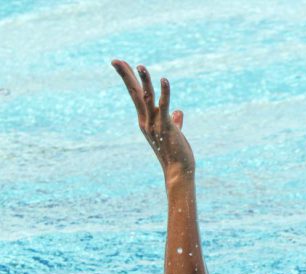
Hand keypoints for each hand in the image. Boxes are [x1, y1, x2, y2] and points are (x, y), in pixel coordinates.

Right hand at [112, 59, 194, 180]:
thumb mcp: (173, 133)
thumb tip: (178, 112)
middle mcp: (146, 121)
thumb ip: (174, 121)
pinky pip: (164, 106)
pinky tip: (164, 80)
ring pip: (147, 98)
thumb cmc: (176, 153)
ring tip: (140, 65)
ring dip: (144, 81)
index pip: (135, 96)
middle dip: (126, 76)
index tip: (122, 64)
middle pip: (134, 94)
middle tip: (116, 60)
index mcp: (146, 121)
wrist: (178, 171)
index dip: (129, 80)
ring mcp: (155, 124)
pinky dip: (164, 92)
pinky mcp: (166, 127)